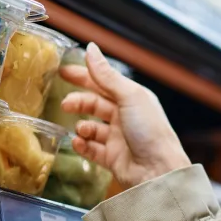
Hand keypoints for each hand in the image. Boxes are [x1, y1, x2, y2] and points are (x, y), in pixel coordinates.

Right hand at [59, 43, 190, 191]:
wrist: (158, 172)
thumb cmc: (150, 131)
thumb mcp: (129, 97)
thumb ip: (106, 75)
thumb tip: (91, 48)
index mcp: (133, 98)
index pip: (104, 81)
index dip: (83, 75)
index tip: (62, 71)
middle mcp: (126, 116)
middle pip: (95, 103)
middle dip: (79, 102)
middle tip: (65, 103)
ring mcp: (118, 138)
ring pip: (91, 126)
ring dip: (82, 125)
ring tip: (81, 128)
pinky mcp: (112, 157)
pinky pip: (91, 148)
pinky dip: (83, 145)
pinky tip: (79, 142)